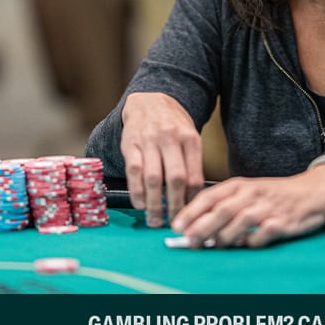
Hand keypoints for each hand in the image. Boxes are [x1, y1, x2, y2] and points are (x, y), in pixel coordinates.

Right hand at [120, 92, 204, 226]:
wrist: (149, 101)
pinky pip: (133, 172)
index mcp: (190, 139)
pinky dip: (136, 192)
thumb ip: (192, 163)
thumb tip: (194, 199)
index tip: (191, 214)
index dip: (192, 199)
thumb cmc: (173, 125)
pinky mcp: (130, 144)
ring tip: (156, 220)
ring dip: (154, 203)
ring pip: (152, 178)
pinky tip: (140, 204)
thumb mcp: (190, 137)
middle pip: (175, 178)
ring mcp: (148, 141)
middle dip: (175, 205)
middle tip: (175, 223)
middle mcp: (170, 138)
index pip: (194, 175)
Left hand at [169, 164, 324, 247]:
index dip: (191, 212)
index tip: (176, 227)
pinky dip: (250, 243)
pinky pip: (261, 235)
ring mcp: (268, 208)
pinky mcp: (283, 222)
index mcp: (240, 185)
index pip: (209, 196)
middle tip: (189, 242)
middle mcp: (252, 194)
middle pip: (220, 211)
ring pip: (238, 222)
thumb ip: (226, 205)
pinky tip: (245, 245)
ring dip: (223, 237)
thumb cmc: (277, 194)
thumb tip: (199, 226)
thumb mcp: (249, 191)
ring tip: (215, 246)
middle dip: (201, 228)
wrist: (314, 191)